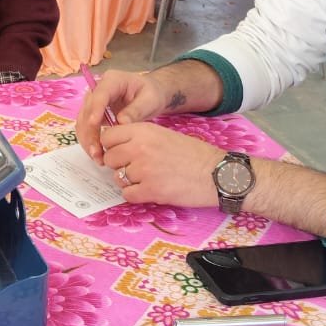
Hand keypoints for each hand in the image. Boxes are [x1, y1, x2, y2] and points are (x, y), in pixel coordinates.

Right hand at [75, 68, 171, 161]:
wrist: (151, 96)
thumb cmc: (152, 94)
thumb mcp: (150, 100)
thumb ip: (136, 110)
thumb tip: (121, 123)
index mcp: (112, 80)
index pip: (99, 94)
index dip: (95, 109)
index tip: (95, 124)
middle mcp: (98, 90)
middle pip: (87, 110)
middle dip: (89, 132)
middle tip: (97, 151)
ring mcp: (94, 102)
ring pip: (83, 121)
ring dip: (87, 140)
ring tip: (97, 157)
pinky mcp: (94, 114)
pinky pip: (87, 128)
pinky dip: (90, 142)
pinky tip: (98, 154)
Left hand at [98, 122, 220, 207]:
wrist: (218, 173)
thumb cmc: (194, 154)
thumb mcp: (163, 134)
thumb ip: (139, 138)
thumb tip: (116, 145)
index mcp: (143, 131)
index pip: (107, 136)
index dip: (111, 146)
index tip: (120, 152)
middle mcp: (140, 147)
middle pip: (109, 158)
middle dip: (118, 165)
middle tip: (135, 168)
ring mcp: (144, 170)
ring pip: (117, 177)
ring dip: (128, 181)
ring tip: (147, 179)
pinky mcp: (150, 190)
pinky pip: (127, 194)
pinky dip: (136, 195)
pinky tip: (150, 190)